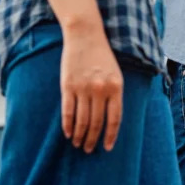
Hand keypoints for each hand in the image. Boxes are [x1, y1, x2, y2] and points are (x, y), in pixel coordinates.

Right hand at [59, 25, 123, 152]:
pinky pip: (68, 111)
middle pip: (97, 122)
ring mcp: (83, 88)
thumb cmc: (102, 56)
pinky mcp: (68, 86)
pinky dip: (67, 125)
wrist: (85, 35)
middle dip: (92, 139)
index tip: (106, 148)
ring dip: (80, 135)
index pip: (115, 118)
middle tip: (88, 149)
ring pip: (82, 120)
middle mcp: (100, 89)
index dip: (110, 135)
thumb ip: (114, 94)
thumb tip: (111, 119)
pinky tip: (68, 134)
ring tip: (78, 144)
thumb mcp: (116, 73)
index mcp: (116, 87)